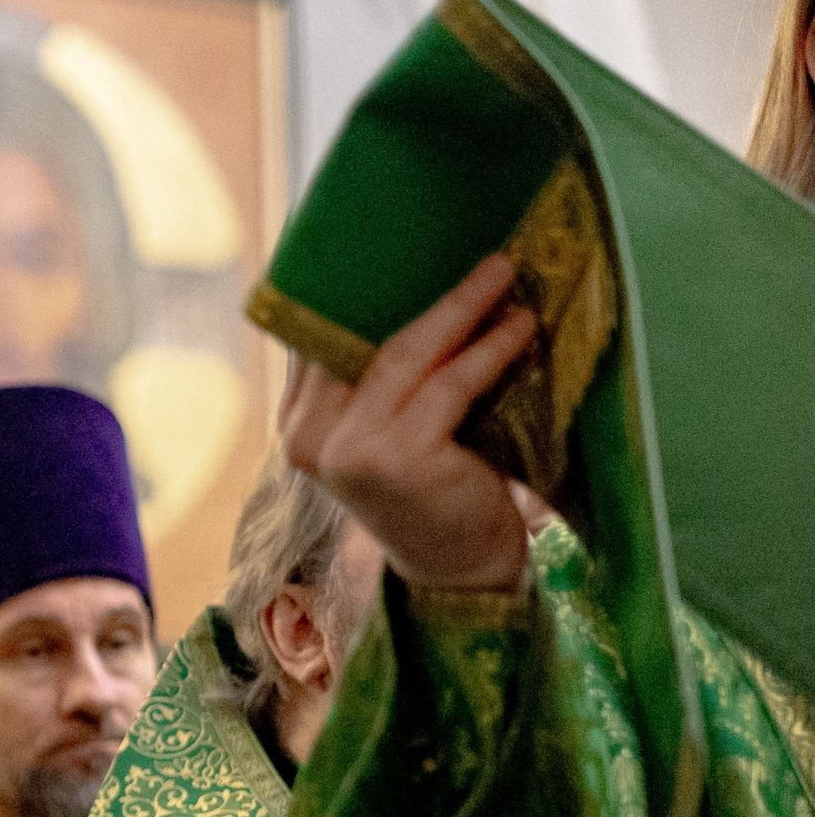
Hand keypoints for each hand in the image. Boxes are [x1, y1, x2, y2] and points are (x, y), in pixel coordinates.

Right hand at [281, 254, 537, 591]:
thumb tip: (412, 289)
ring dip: (464, 309)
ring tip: (506, 277)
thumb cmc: (432, 489)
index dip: (366, 294)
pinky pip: (449, 385)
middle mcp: (308, 439)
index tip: (407, 249)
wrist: (459, 567)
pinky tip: (519, 330)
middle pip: (367, 342)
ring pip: (407, 355)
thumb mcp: (389, 429)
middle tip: (487, 258)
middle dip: (430, 294)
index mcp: (298, 426)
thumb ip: (379, 382)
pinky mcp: (396, 459)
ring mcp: (349, 452)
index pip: (323, 343)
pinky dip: (489, 350)